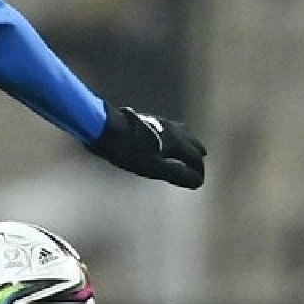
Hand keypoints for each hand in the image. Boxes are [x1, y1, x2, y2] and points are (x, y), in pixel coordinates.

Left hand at [87, 104, 206, 188]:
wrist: (104, 127)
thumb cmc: (128, 150)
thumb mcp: (154, 167)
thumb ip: (177, 174)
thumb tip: (198, 182)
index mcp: (177, 141)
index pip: (196, 158)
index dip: (199, 172)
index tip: (197, 183)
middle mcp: (173, 129)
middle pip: (193, 143)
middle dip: (197, 157)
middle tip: (196, 168)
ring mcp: (160, 122)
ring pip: (183, 133)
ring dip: (187, 145)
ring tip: (185, 153)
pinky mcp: (148, 120)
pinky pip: (169, 130)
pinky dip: (175, 139)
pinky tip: (163, 142)